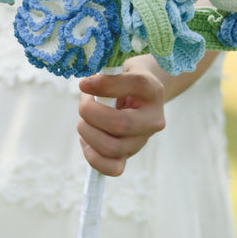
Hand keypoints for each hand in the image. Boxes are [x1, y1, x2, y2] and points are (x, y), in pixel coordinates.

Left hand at [77, 57, 165, 176]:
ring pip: (112, 148)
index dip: (105, 84)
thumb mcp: (119, 68)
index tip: (84, 84)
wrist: (138, 96)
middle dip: (91, 114)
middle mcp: (153, 119)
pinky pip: (112, 169)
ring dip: (87, 133)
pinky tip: (87, 141)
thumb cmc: (123, 79)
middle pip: (121, 124)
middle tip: (83, 105)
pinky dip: (92, 157)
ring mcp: (141, 141)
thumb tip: (87, 87)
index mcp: (153, 91)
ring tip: (84, 122)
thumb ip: (107, 74)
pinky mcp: (128, 156)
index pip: (136, 85)